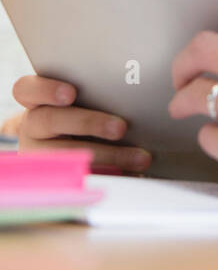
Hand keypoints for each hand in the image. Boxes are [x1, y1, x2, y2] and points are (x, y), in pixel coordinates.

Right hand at [9, 76, 151, 171]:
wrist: (70, 146)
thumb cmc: (83, 112)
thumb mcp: (83, 100)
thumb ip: (96, 92)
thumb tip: (134, 90)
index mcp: (36, 101)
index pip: (26, 89)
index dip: (46, 90)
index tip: (70, 94)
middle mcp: (33, 127)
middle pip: (50, 120)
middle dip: (88, 123)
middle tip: (121, 127)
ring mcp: (40, 154)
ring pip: (66, 155)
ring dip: (107, 155)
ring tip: (139, 157)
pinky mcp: (56, 179)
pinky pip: (79, 180)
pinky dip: (108, 175)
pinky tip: (132, 174)